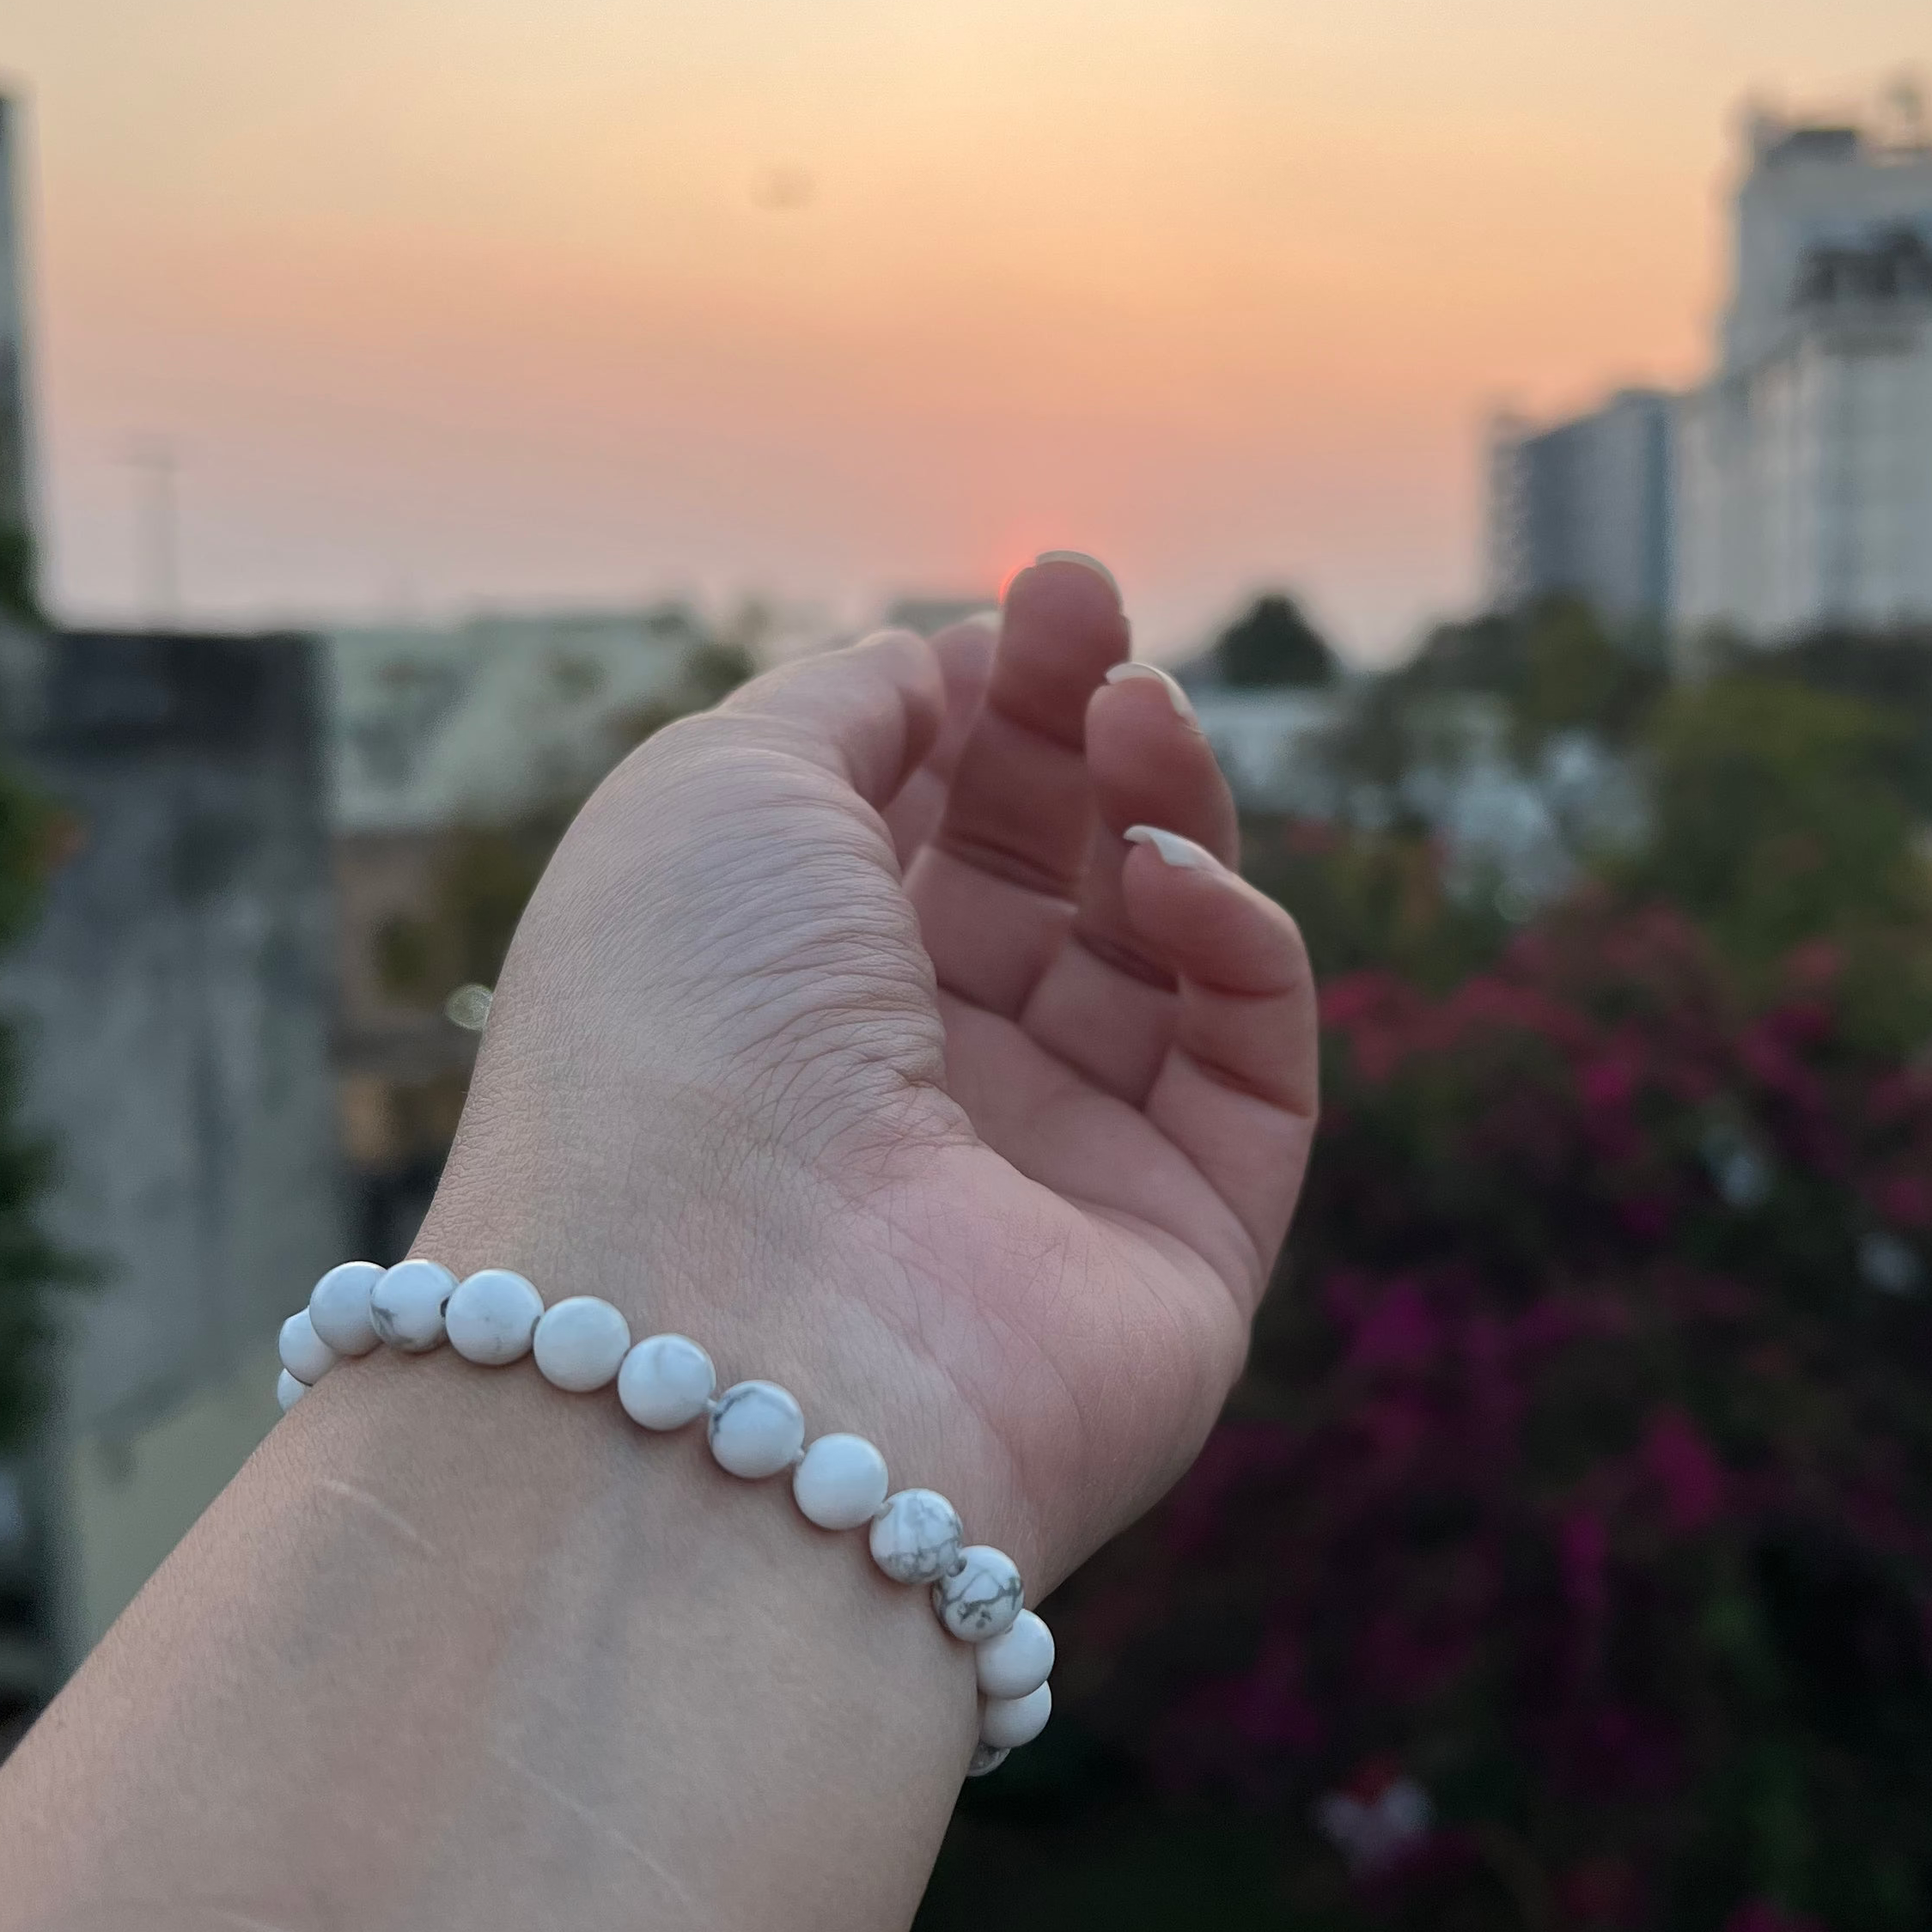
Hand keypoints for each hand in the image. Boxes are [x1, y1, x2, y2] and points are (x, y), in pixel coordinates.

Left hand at [418, 554, 1317, 1588]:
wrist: (731, 1333)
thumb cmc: (684, 1033)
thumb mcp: (718, 789)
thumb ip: (852, 700)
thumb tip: (952, 668)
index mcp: (789, 994)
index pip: (928, 826)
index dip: (994, 701)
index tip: (1048, 598)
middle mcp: (915, 1089)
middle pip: (1045, 877)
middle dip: (1082, 732)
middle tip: (1105, 629)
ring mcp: (1053, 1174)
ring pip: (1161, 953)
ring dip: (1163, 812)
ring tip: (1140, 721)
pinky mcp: (1183, 1251)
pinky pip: (1247, 1064)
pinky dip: (1231, 943)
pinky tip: (1163, 884)